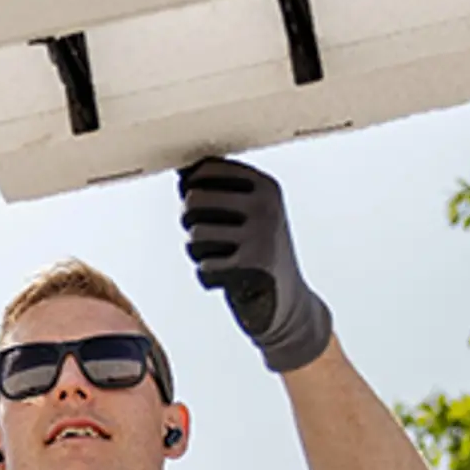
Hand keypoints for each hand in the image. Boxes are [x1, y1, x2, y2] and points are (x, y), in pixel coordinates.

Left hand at [179, 157, 333, 372]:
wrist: (288, 302)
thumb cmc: (256, 252)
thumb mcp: (246, 213)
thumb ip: (216, 190)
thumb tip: (181, 167)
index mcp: (265, 186)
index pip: (205, 168)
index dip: (189, 187)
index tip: (201, 207)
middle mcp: (265, 206)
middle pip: (193, 200)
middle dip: (188, 220)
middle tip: (204, 236)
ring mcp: (260, 235)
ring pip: (194, 235)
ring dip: (197, 252)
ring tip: (218, 258)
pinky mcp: (252, 266)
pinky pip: (203, 266)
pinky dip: (208, 277)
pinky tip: (228, 281)